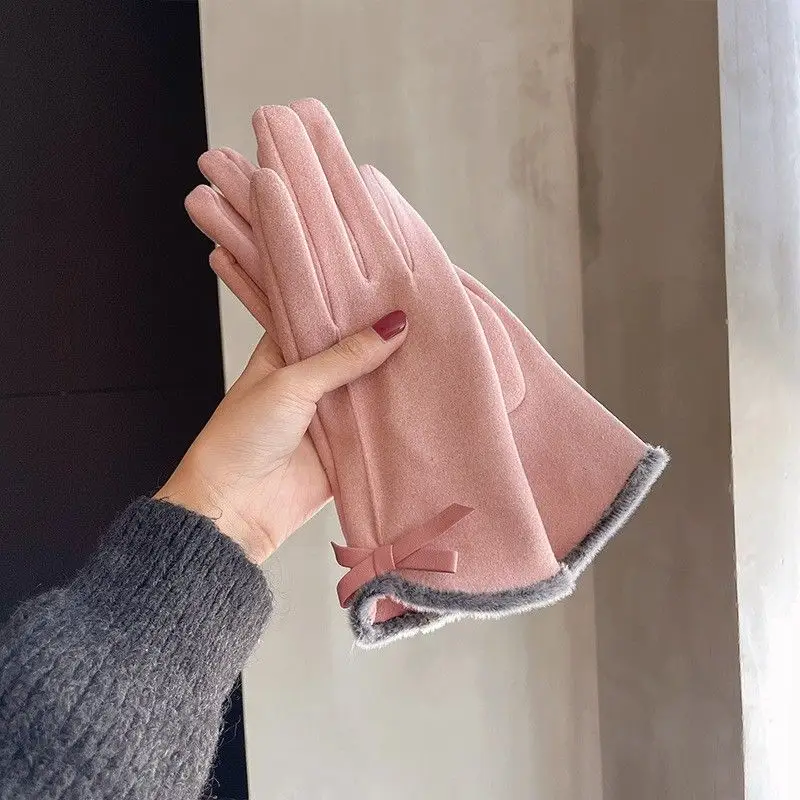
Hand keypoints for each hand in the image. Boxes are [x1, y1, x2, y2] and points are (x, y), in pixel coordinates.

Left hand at [155, 307, 407, 562]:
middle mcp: (310, 381)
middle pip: (354, 353)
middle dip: (382, 339)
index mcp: (284, 354)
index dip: (352, 303)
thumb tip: (391, 327)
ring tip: (435, 345)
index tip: (389, 283)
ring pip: (371, 389)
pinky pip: (380, 429)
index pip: (323, 318)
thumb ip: (343, 357)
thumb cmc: (240, 440)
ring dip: (395, 377)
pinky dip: (398, 418)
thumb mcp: (291, 383)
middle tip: (423, 311)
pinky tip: (428, 395)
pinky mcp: (348, 449)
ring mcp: (331, 415)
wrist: (235, 509)